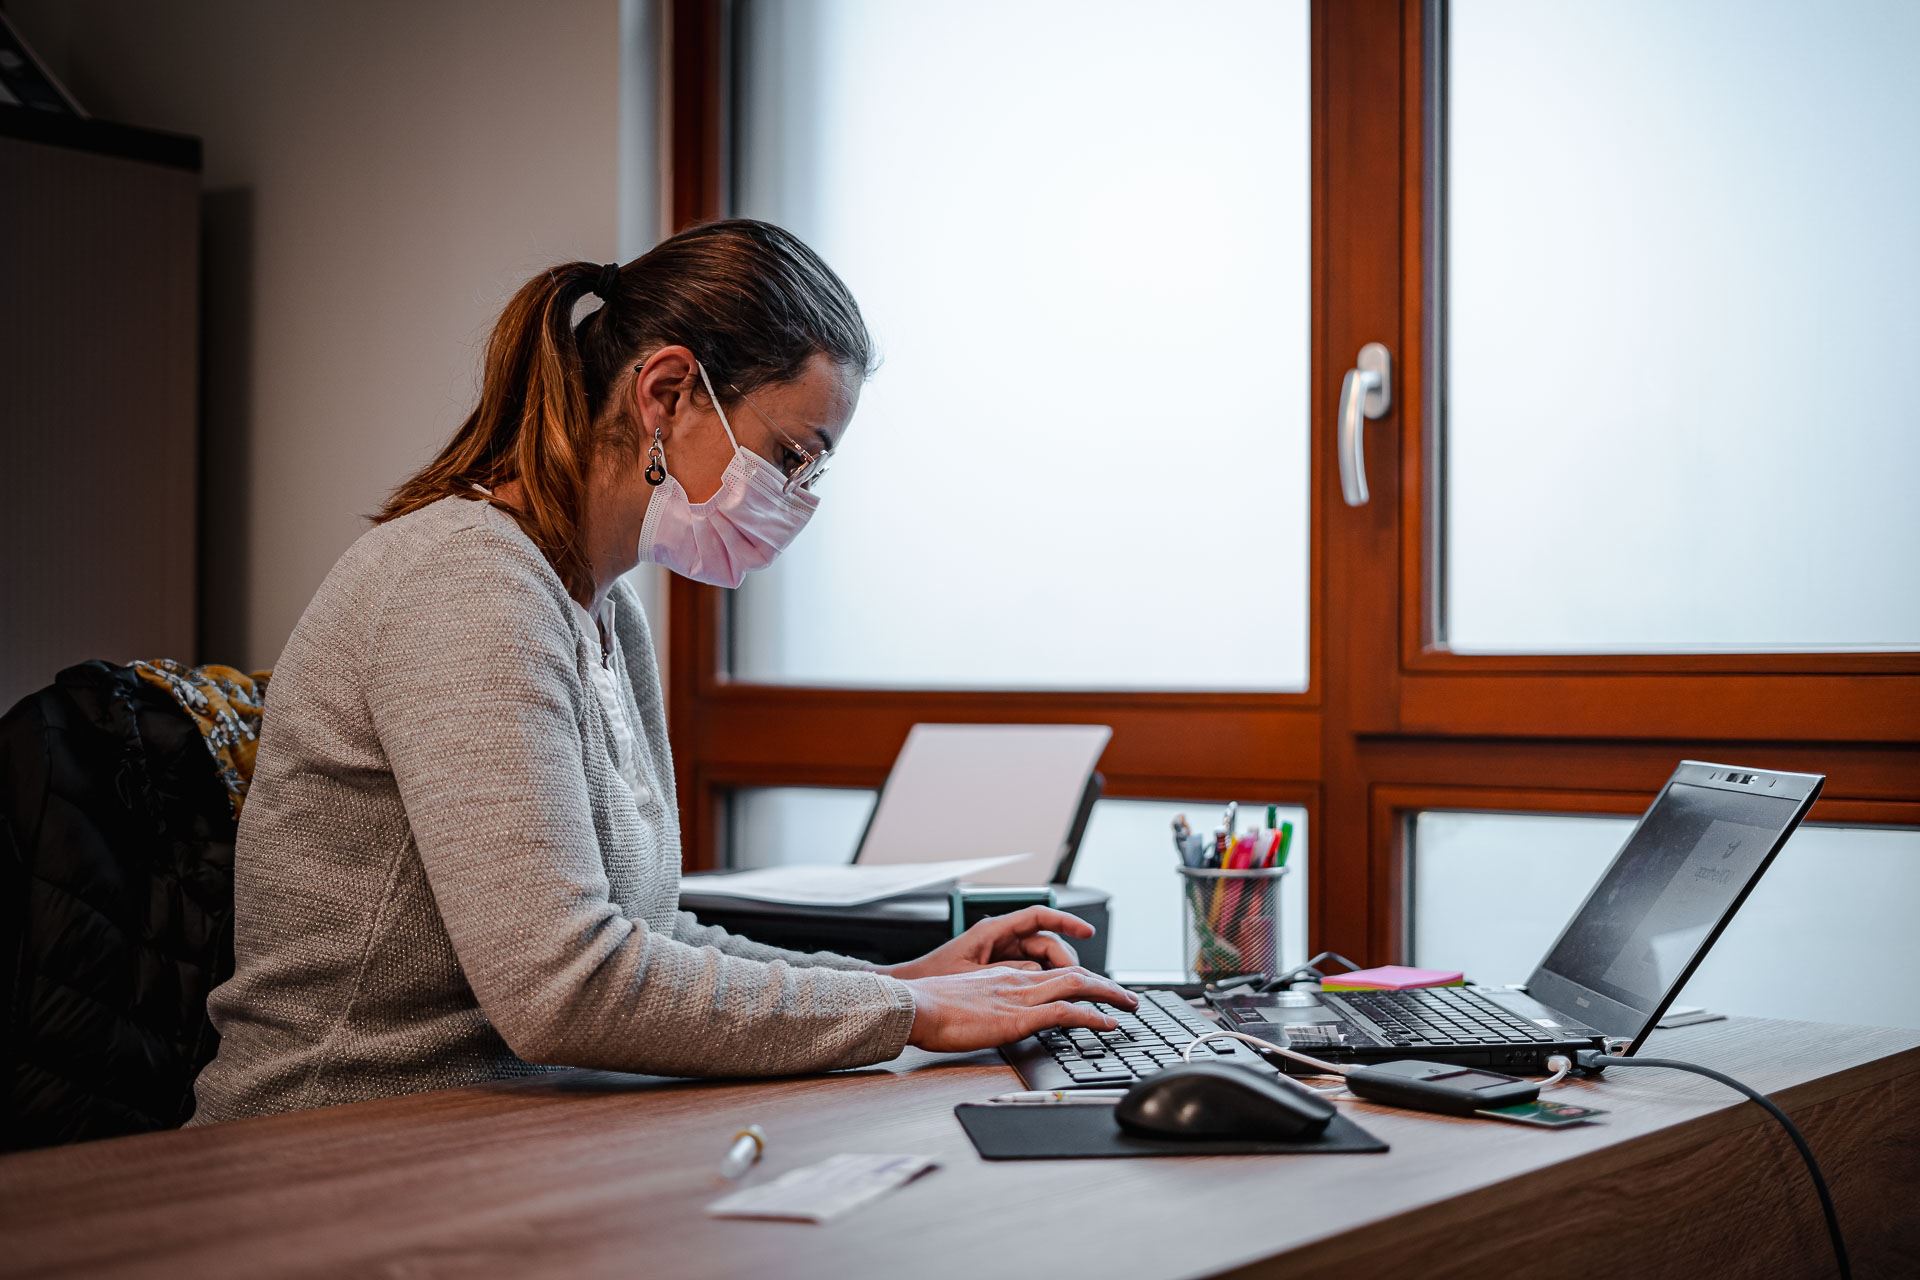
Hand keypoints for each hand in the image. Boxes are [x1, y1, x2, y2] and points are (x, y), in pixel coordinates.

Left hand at [882, 906, 1090, 980]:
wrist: (910, 1000)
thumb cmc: (932, 982)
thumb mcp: (975, 976)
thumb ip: (1009, 971)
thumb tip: (1042, 972)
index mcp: (993, 931)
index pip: (1039, 917)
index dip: (1067, 921)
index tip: (1088, 931)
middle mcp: (999, 940)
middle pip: (1046, 944)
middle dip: (1070, 960)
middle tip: (1089, 982)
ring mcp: (999, 958)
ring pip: (1041, 961)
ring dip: (1060, 974)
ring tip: (1077, 993)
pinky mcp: (997, 976)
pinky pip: (1029, 974)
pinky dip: (1045, 984)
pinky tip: (1055, 999)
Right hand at [902, 965, 1139, 1052]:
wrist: (915, 1006)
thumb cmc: (930, 1008)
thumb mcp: (964, 1000)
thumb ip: (986, 1003)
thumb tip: (996, 1016)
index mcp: (1004, 976)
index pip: (1051, 972)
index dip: (1078, 979)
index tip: (1095, 989)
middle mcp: (1018, 980)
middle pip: (1073, 973)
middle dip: (1104, 983)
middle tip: (1126, 996)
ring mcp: (1021, 996)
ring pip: (1078, 985)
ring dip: (1109, 994)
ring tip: (1130, 1004)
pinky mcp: (1020, 1016)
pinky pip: (1066, 1012)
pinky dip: (1093, 1016)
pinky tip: (1109, 1023)